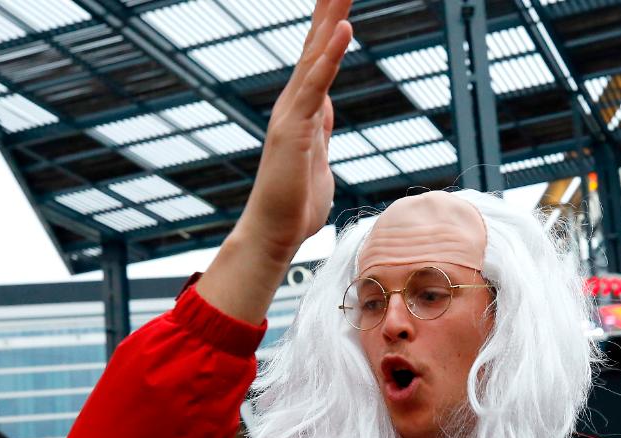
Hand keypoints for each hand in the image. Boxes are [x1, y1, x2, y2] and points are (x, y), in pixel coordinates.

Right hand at [240, 0, 352, 256]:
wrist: (275, 232)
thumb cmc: (296, 203)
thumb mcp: (317, 157)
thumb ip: (321, 130)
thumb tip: (325, 113)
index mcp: (304, 107)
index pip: (320, 55)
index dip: (330, 23)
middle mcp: (295, 101)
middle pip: (316, 43)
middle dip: (330, 8)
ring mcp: (293, 112)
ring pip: (316, 54)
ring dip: (332, 18)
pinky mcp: (296, 127)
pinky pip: (318, 84)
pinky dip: (330, 55)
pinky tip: (344, 29)